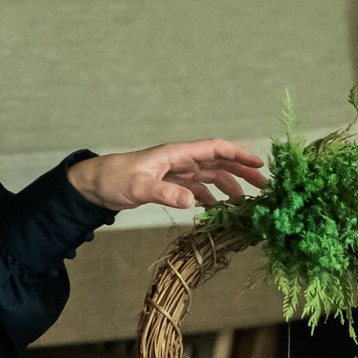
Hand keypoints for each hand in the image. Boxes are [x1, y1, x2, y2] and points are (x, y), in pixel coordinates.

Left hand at [68, 141, 263, 212]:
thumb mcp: (139, 187)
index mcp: (177, 154)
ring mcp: (175, 173)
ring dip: (228, 186)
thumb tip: (193, 202)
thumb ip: (166, 193)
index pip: (215, 149)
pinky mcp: (169, 185)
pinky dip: (210, 196)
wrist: (94, 185)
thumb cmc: (114, 179)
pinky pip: (197, 188)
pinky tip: (217, 208)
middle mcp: (180, 161)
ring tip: (244, 202)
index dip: (239, 155)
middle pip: (218, 162)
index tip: (259, 165)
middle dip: (241, 172)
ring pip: (210, 176)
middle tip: (262, 187)